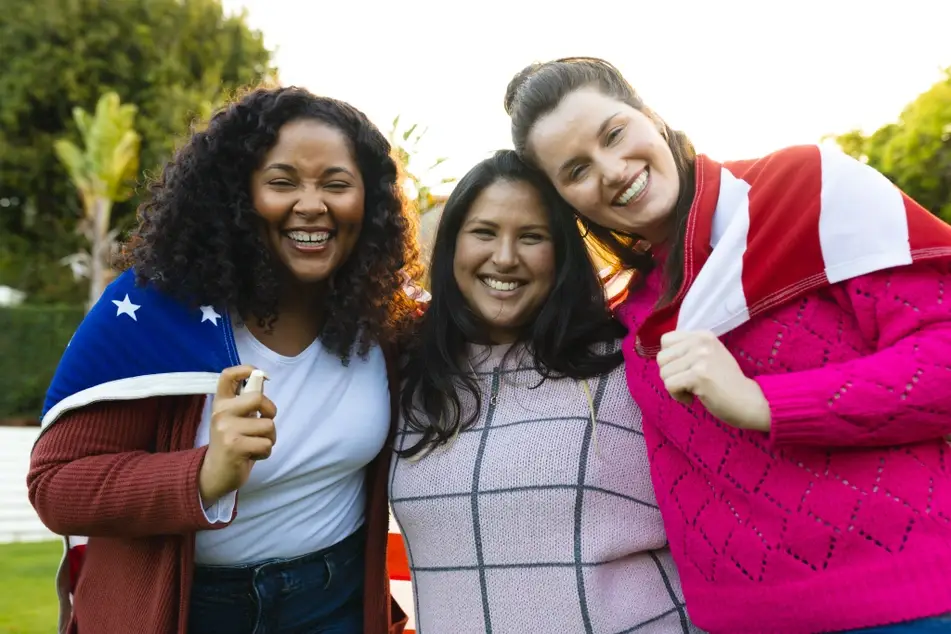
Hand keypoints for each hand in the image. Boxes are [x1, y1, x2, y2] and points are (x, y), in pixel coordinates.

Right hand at [198, 365, 276, 501]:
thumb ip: (247, 402)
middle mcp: (220, 413)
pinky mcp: (234, 446)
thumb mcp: (235, 419)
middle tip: (264, 424)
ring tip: (254, 444)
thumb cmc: (232, 444)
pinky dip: (265, 453)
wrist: (215, 474)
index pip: (227, 376)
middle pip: (258, 398)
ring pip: (268, 426)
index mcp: (221, 403)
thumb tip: (261, 378)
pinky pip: (266, 444)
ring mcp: (226, 429)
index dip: (246, 369)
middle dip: (270, 412)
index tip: (260, 375)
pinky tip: (251, 455)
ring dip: (269, 438)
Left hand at [657, 331, 771, 431]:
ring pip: (664, 373)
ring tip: (692, 390)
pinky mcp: (699, 375)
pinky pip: (670, 385)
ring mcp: (701, 357)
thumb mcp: (708, 355)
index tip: (684, 370)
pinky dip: (678, 396)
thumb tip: (661, 353)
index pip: (666, 340)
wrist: (748, 401)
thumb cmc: (725, 382)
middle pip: (661, 358)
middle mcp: (701, 342)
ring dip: (675, 387)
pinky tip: (693, 398)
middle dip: (670, 375)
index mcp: (702, 335)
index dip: (670, 359)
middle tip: (688, 383)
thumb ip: (688, 350)